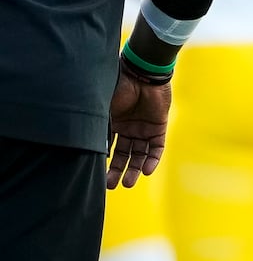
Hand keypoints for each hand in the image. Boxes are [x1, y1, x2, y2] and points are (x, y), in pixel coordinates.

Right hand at [105, 67, 170, 189]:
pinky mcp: (159, 126)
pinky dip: (153, 159)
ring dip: (135, 169)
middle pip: (123, 155)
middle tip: (111, 186)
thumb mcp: (103, 111)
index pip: (108, 147)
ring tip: (127, 184)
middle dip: (117, 171)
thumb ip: (99, 129)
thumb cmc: (118, 88)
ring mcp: (144, 127)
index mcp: (113, 123)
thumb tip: (85, 151)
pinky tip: (147, 172)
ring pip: (140, 154)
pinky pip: (157, 147)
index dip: (103, 162)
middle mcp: (128, 128)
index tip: (96, 176)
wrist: (141, 73)